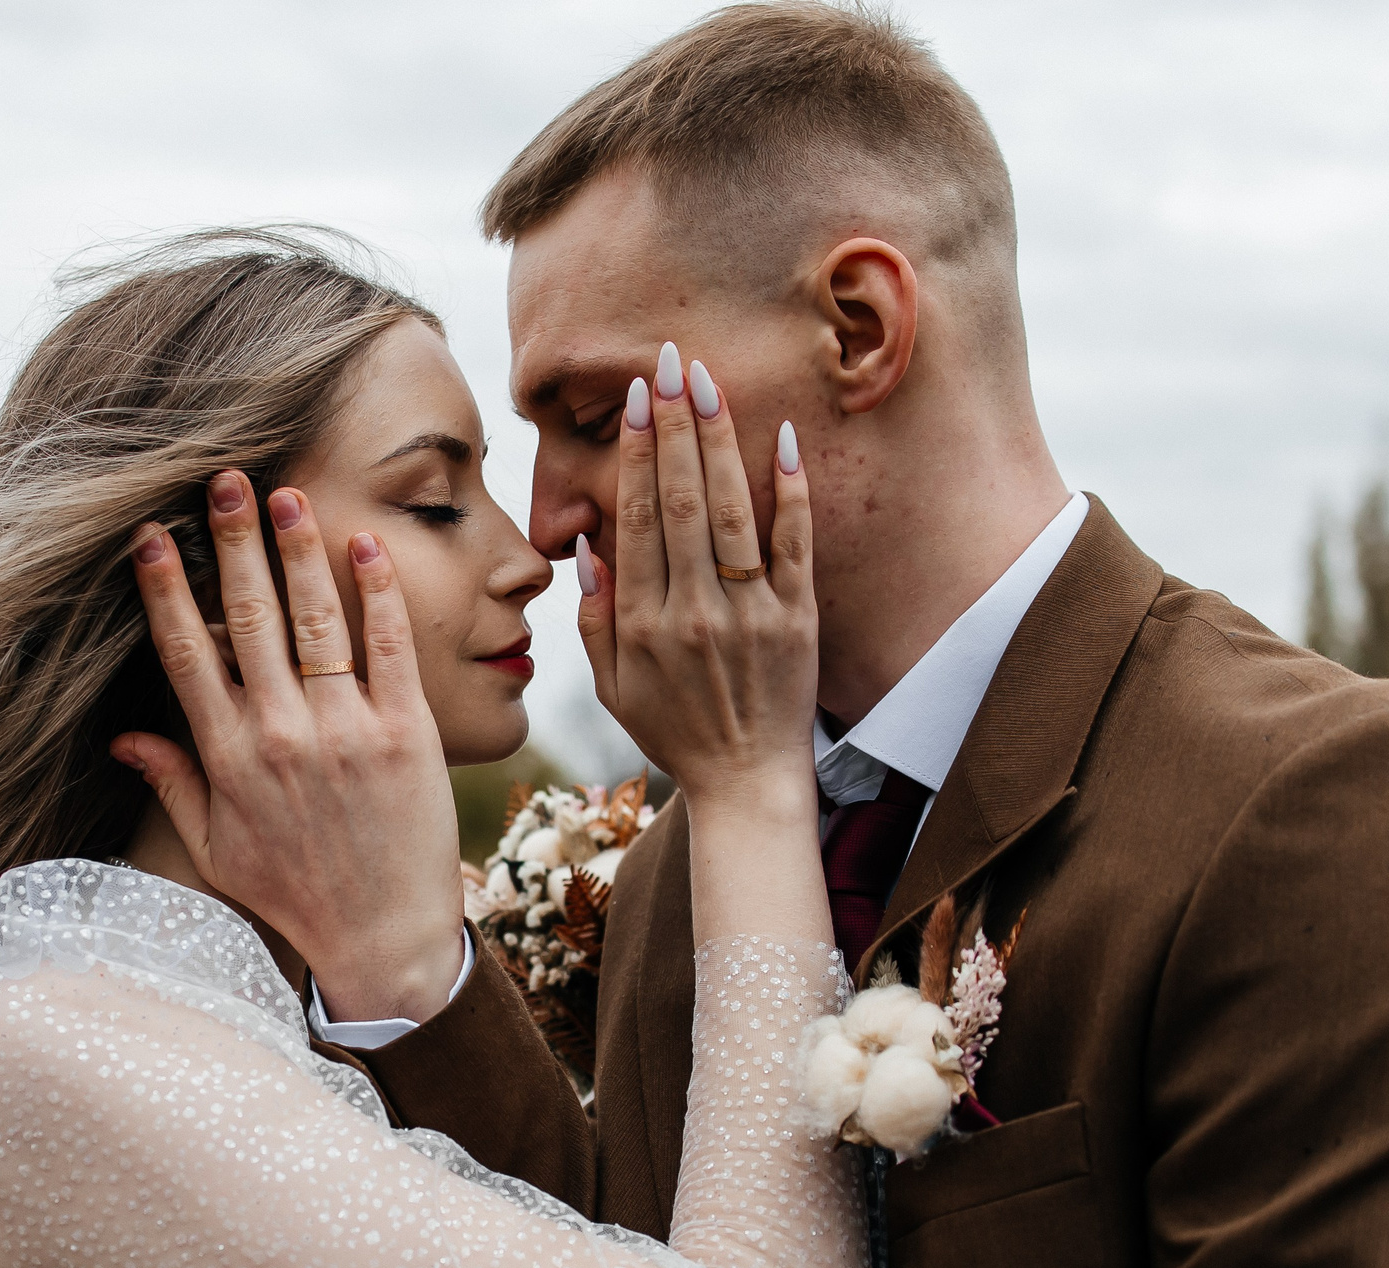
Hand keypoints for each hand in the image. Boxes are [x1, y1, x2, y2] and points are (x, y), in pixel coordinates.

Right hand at [113, 472, 467, 1023]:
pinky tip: (364, 544)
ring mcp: (346, 731)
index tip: (150, 534)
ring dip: (299, 550)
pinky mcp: (406, 734)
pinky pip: (388, 648)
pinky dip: (378, 592)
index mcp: (229, 758)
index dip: (165, 588)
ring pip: (315, 619)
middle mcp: (281, 735)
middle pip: (247, 618)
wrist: (384, 940)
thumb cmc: (297, 896)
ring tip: (287, 493)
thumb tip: (122, 734)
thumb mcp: (218, 848)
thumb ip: (173, 782)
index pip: (186, 653)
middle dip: (233, 542)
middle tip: (222, 479)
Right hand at [577, 343, 816, 817]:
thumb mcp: (614, 687)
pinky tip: (782, 439)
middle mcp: (695, 610)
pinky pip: (794, 544)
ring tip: (711, 381)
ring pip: (731, 511)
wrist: (748, 785)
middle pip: (680, 500)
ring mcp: (751, 613)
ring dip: (720, 440)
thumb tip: (591, 544)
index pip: (636, 518)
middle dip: (674, 425)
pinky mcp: (798, 619)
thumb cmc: (675, 733)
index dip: (633, 453)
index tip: (635, 399)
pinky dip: (788, 491)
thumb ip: (596, 618)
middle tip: (671, 361)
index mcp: (644, 623)